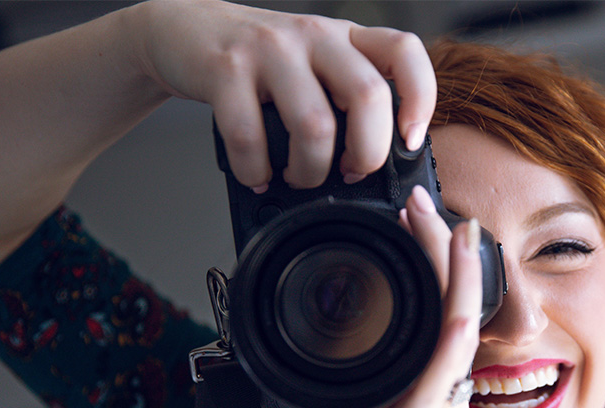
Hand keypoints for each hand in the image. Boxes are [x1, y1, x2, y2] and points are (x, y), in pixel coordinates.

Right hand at [130, 0, 435, 188]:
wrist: (184, 30)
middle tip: (351, 174)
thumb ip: (348, 97)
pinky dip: (256, 171)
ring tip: (299, 179)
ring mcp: (269, 51)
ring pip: (314, 125)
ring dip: (311, 171)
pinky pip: (250, 137)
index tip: (410, 139)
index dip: (420, 98)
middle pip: (368, 96)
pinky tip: (257, 175)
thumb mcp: (315, 65)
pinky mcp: (225, 70)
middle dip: (367, 154)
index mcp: (345, 38)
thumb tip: (379, 164)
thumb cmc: (259, 61)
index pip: (404, 52)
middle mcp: (314, 37)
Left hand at [281, 187, 537, 407]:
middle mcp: (440, 391)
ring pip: (451, 319)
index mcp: (428, 394)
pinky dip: (453, 321)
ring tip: (442, 217)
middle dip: (436, 249)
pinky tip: (457, 291)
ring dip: (446, 266)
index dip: (429, 272)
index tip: (416, 230)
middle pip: (445, 303)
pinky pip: (446, 363)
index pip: (433, 316)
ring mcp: (436, 405)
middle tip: (426, 201)